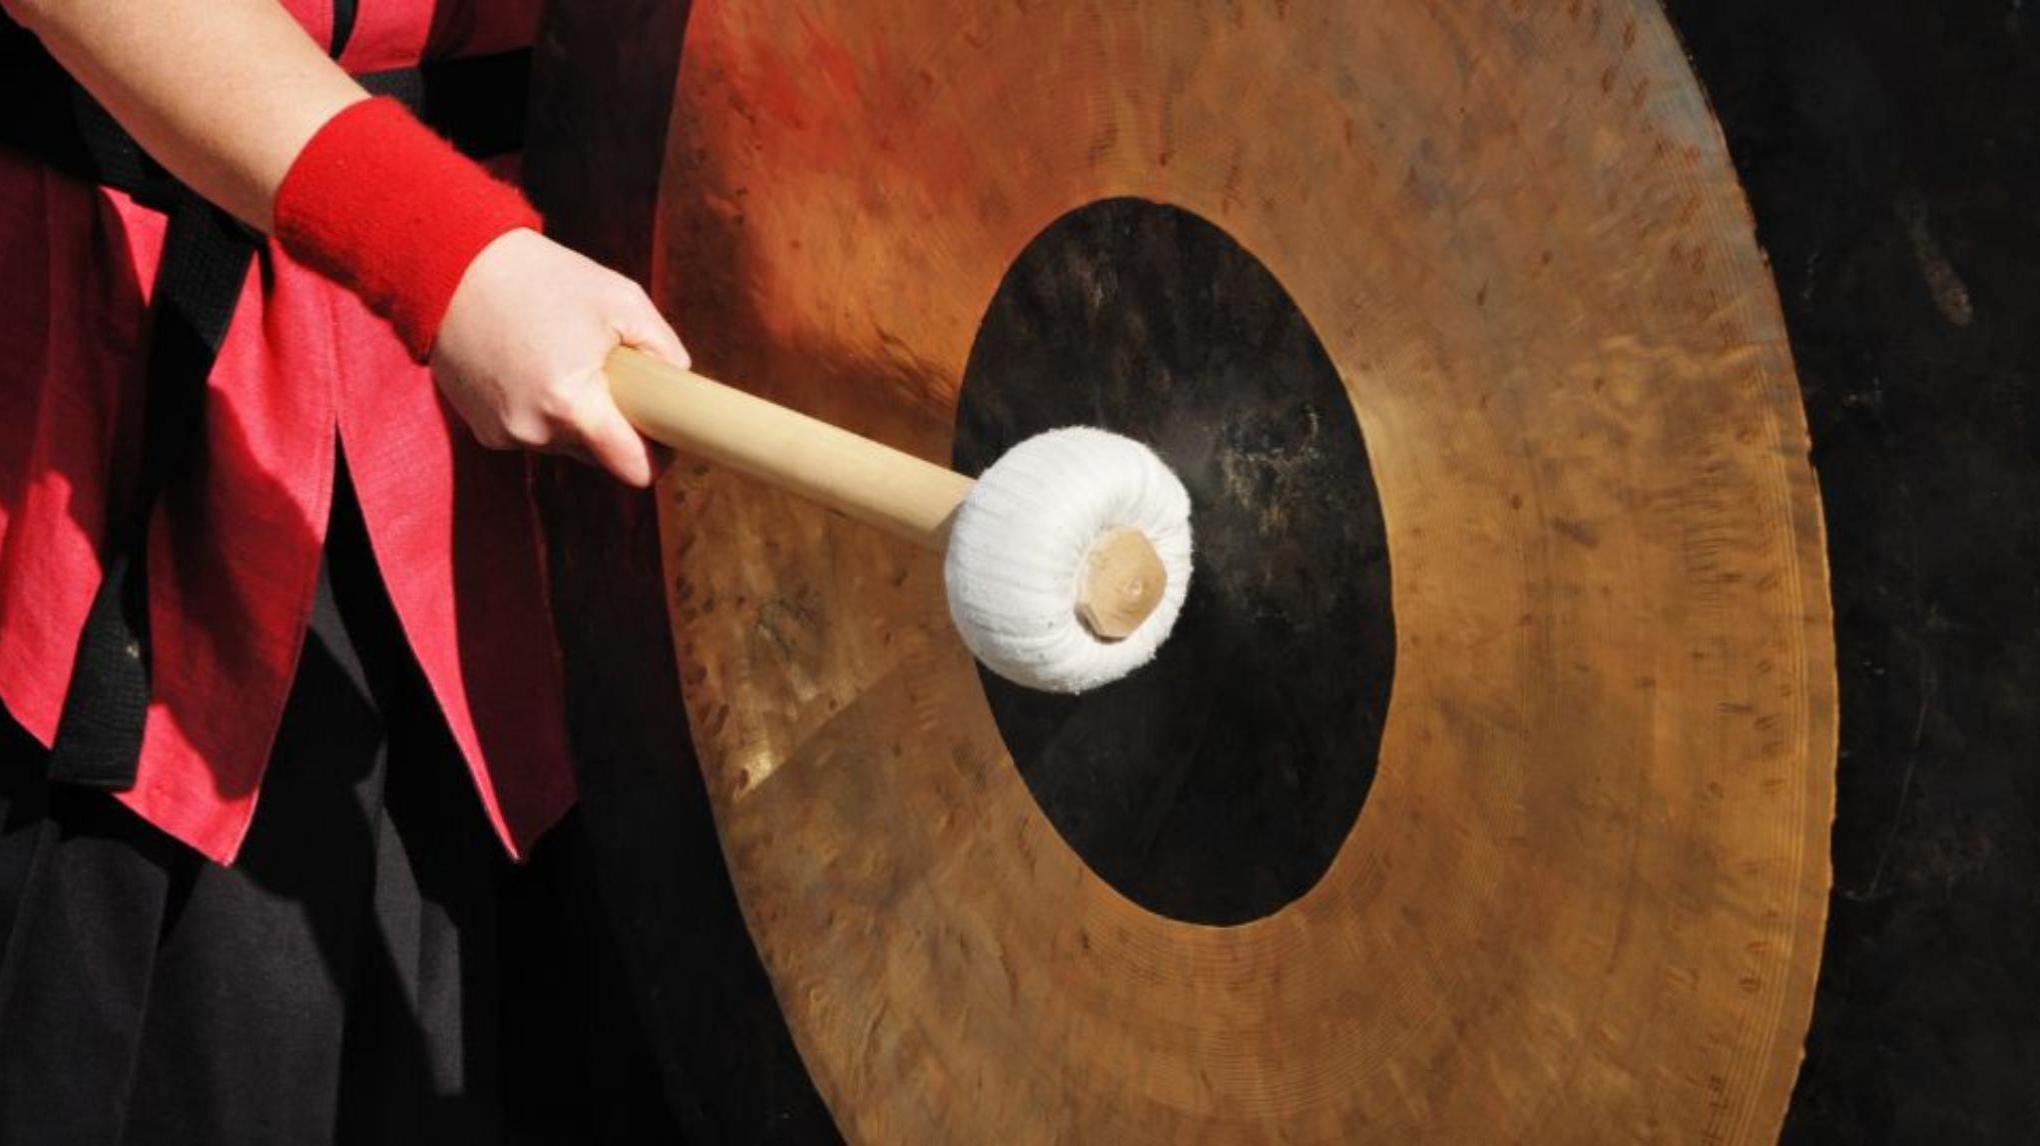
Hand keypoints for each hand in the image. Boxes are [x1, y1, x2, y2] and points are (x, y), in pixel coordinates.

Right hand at [429, 228, 687, 486]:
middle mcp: (534, 432)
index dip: (658, 456)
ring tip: (562, 358)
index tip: (666, 434)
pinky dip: (541, 409)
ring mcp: (504, 434)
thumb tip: (680, 385)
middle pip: (600, 457)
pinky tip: (531, 365)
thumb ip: (663, 349)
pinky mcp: (481, 429)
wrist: (452, 265)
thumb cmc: (543, 277)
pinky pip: (532, 433)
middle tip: (611, 375)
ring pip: (565, 445)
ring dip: (576, 416)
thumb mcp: (622, 299)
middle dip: (615, 425)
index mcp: (572, 405)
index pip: (633, 469)